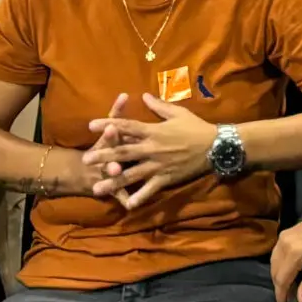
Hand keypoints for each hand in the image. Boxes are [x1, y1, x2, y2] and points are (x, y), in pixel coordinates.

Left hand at [84, 94, 219, 208]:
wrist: (215, 146)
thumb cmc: (196, 127)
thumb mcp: (178, 113)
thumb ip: (158, 105)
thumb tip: (144, 95)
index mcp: (153, 131)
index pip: (126, 126)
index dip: (108, 125)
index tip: (91, 125)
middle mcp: (152, 148)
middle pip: (123, 152)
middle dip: (103, 156)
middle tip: (86, 160)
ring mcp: (158, 165)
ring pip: (131, 174)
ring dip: (113, 181)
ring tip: (97, 188)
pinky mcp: (166, 178)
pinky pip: (150, 190)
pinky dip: (139, 198)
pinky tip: (126, 206)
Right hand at [270, 207, 301, 301]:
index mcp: (294, 253)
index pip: (282, 278)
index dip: (281, 294)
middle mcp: (284, 244)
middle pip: (275, 271)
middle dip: (280, 287)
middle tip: (288, 298)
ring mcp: (282, 237)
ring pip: (274, 262)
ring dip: (279, 276)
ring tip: (289, 287)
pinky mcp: (284, 234)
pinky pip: (276, 254)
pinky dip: (280, 265)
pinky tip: (288, 272)